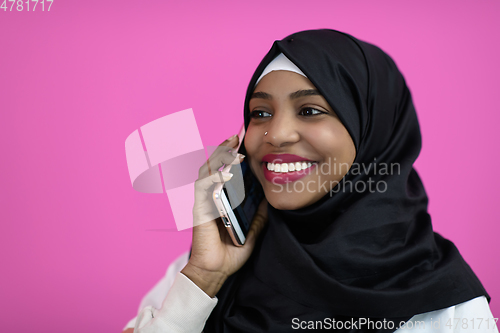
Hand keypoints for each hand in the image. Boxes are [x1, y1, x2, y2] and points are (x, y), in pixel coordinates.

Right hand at [181, 134, 268, 296]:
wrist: (217, 270)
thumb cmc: (231, 251)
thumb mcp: (253, 230)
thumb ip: (259, 214)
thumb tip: (269, 198)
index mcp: (223, 198)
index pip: (226, 170)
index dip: (232, 154)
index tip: (244, 140)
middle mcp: (211, 196)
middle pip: (215, 165)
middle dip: (225, 148)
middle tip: (237, 134)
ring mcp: (204, 201)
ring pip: (207, 171)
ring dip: (219, 157)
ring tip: (232, 146)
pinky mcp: (199, 209)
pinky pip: (203, 188)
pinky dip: (213, 178)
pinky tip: (226, 174)